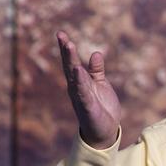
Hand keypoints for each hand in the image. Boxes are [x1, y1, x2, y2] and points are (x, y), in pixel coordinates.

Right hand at [57, 30, 121, 147]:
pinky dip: (81, 82)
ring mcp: (81, 97)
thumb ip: (96, 70)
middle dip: (66, 52)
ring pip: (75, 77)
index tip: (61, 33)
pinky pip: (84, 92)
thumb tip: (95, 53)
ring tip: (69, 46)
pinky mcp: (88, 107)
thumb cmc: (101, 107)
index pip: (71, 62)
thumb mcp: (100, 84)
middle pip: (70, 66)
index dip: (66, 48)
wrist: (105, 131)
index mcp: (79, 81)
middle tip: (62, 36)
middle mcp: (76, 88)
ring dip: (71, 61)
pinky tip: (78, 71)